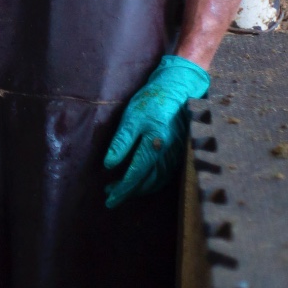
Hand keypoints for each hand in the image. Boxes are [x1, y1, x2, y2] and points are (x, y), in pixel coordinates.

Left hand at [104, 55, 209, 208]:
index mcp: (154, 146)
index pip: (135, 175)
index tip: (109, 198)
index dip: (122, 189)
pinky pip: (164, 175)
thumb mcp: (132, 117)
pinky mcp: (178, 153)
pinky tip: (142, 180)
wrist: (178, 89)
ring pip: (156, 181)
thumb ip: (122, 142)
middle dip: (128, 191)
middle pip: (146, 182)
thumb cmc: (152, 100)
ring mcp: (175, 156)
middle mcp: (167, 156)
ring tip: (122, 189)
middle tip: (110, 195)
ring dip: (139, 188)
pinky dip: (152, 182)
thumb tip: (109, 164)